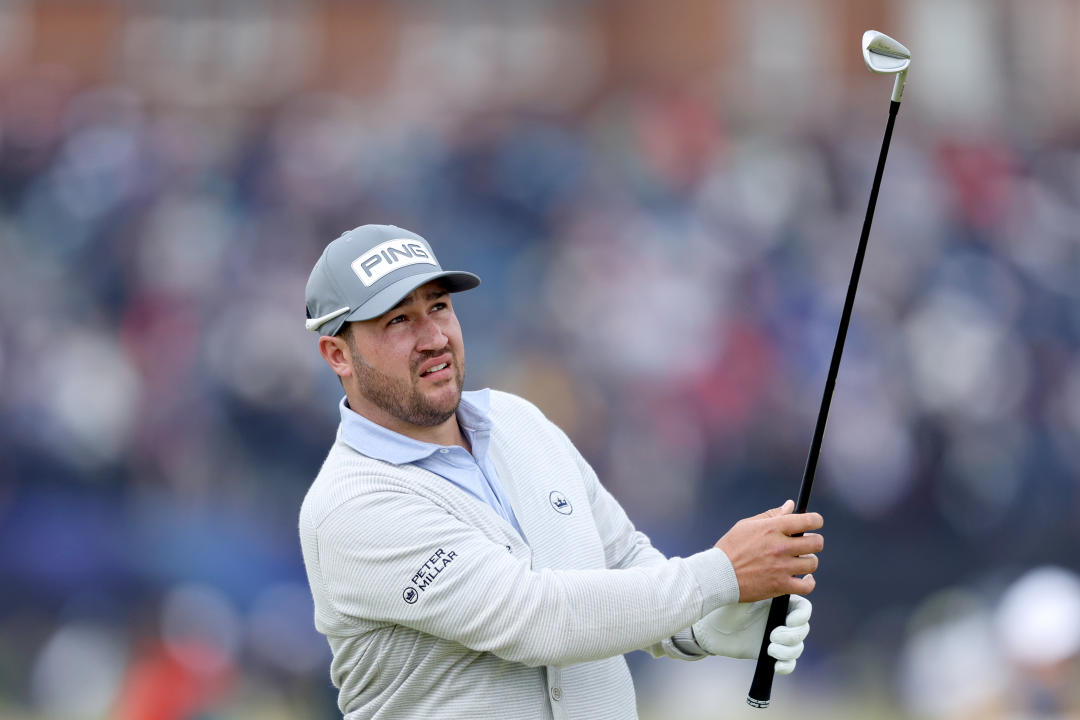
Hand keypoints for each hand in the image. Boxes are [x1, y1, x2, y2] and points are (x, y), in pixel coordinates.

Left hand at [691, 595, 811, 674]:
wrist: (712, 627)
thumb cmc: (726, 605)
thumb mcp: (743, 595)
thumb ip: (762, 591)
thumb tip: (781, 587)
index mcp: (780, 602)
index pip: (803, 608)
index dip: (802, 616)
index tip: (788, 621)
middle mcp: (782, 619)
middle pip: (803, 629)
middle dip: (792, 636)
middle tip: (772, 636)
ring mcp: (778, 638)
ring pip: (798, 647)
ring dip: (788, 651)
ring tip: (770, 649)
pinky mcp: (771, 654)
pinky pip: (789, 663)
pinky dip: (786, 666)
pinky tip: (775, 665)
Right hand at [715, 500, 822, 601]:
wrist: (718, 575)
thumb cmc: (730, 548)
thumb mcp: (747, 525)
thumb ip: (771, 515)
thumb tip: (790, 505)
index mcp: (772, 529)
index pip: (807, 521)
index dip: (816, 520)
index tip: (816, 523)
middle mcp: (780, 547)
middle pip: (816, 542)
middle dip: (815, 541)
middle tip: (808, 543)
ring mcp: (782, 567)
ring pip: (812, 563)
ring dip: (808, 561)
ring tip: (800, 561)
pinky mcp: (780, 586)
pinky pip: (807, 586)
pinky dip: (809, 582)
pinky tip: (805, 578)